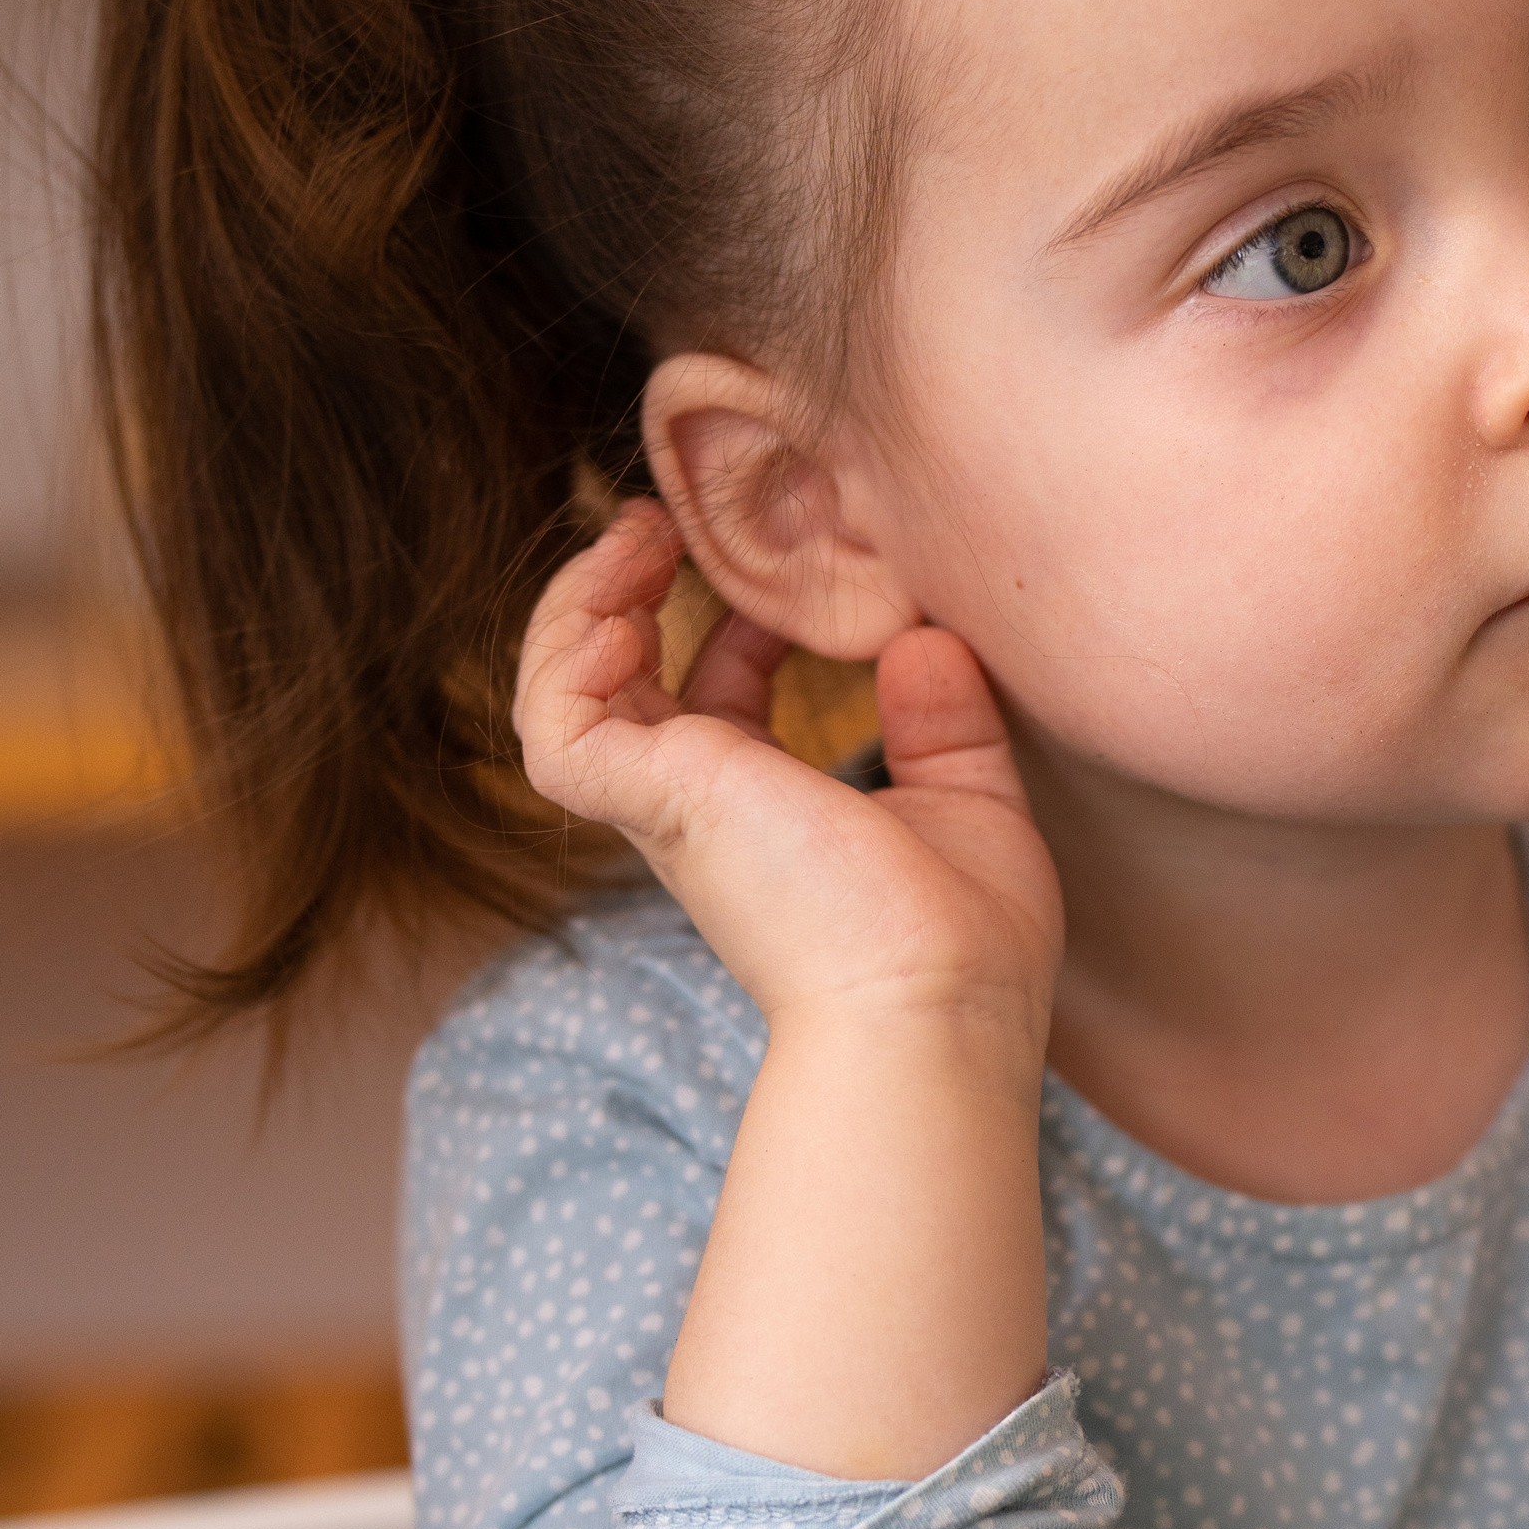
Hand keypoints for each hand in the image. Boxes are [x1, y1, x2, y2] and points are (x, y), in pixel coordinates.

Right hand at [513, 502, 1061, 1045]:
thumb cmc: (962, 945)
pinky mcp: (653, 803)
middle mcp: (705, 814)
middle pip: (623, 688)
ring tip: (635, 532)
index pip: (720, 705)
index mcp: (771, 818)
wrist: (938, 1007)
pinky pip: (557, 722)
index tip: (776, 565)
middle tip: (665, 520)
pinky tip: (624, 603)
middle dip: (630, 595)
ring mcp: (670, 810)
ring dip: (584, 604)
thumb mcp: (970, 803)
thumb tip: (929, 639)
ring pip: (566, 696)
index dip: (736, 626)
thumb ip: (945, 722)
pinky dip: (567, 652)